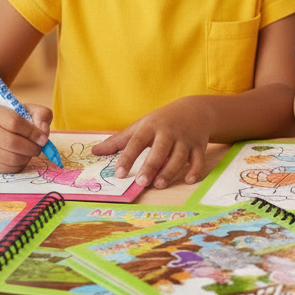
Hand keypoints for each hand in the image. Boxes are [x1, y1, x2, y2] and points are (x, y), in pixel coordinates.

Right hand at [0, 102, 53, 172]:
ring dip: (27, 157)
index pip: (14, 123)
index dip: (32, 132)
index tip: (44, 138)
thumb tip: (44, 133)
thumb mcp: (31, 110)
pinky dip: (20, 165)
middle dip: (31, 147)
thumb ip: (42, 116)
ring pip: (10, 158)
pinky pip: (7, 169)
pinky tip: (22, 157)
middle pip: (11, 143)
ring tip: (31, 151)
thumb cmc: (16, 119)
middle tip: (39, 148)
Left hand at [92, 98, 212, 189]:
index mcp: (152, 127)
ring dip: (170, 171)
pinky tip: (188, 180)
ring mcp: (186, 139)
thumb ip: (119, 140)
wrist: (195, 110)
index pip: (137, 142)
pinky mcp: (199, 146)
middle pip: (160, 150)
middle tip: (141, 182)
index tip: (119, 173)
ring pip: (179, 157)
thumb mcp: (141, 125)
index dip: (128, 157)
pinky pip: (198, 159)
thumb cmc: (162, 120)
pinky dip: (194, 170)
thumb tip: (94, 152)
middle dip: (151, 166)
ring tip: (159, 184)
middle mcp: (169, 132)